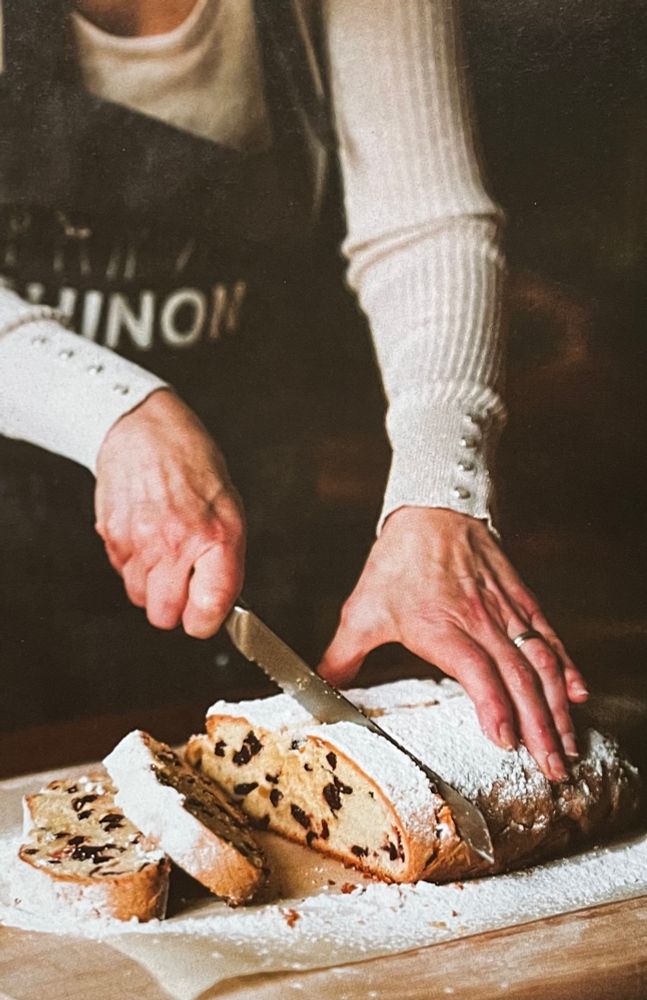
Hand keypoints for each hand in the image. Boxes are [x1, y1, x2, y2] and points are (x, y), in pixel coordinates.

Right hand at [95, 389, 244, 636]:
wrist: (145, 430)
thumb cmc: (193, 464)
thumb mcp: (230, 508)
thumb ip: (226, 559)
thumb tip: (219, 602)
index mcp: (214, 537)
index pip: (207, 610)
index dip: (207, 621)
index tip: (207, 615)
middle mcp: (174, 543)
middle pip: (164, 617)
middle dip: (175, 608)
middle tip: (185, 586)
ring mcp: (138, 541)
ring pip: (140, 598)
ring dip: (153, 587)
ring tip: (165, 554)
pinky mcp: (112, 536)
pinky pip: (122, 573)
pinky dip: (134, 565)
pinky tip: (146, 537)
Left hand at [318, 507, 588, 780]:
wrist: (430, 511)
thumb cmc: (396, 564)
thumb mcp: (361, 610)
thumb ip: (343, 655)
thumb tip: (320, 688)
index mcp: (440, 627)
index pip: (477, 672)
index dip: (495, 707)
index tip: (507, 741)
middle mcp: (479, 621)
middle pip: (519, 678)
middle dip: (540, 728)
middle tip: (554, 769)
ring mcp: (504, 610)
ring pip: (541, 662)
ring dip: (558, 707)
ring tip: (568, 745)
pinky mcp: (520, 600)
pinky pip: (549, 636)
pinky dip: (567, 667)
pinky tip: (577, 694)